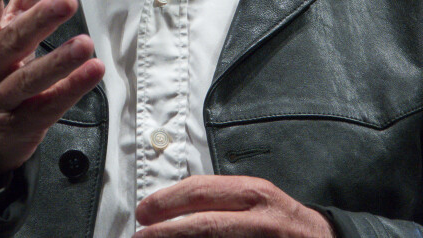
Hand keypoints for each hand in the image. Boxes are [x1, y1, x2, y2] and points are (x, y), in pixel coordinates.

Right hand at [0, 0, 104, 194]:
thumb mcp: (2, 28)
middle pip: (11, 39)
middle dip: (39, 19)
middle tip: (68, 0)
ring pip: (28, 78)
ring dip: (58, 60)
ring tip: (86, 43)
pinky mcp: (19, 126)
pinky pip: (46, 106)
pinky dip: (71, 89)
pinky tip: (94, 71)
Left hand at [134, 175, 335, 236]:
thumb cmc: (282, 222)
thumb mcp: (257, 200)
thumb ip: (222, 201)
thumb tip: (174, 208)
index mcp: (254, 193)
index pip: (202, 191)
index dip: (168, 201)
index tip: (143, 211)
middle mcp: (260, 218)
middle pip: (204, 224)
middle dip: (166, 232)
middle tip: (140, 236)